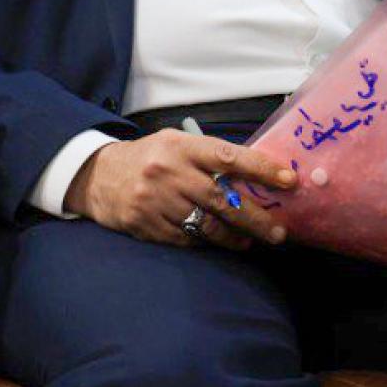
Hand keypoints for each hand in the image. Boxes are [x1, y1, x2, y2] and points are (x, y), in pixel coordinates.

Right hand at [66, 130, 295, 249]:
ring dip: (234, 237)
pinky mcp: (145, 224)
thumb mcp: (175, 144)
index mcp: (180, 147)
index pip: (228, 157)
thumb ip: (208, 157)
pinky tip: (216, 241)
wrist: (97, 176)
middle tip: (278, 232)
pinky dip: (204, 242)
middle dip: (255, 219)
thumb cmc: (147, 158)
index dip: (261, 169)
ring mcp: (155, 201)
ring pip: (206, 225)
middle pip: (222, 200)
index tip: (289, 180)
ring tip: (250, 241)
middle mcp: (168, 172)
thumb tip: (256, 175)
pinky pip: (185, 239)